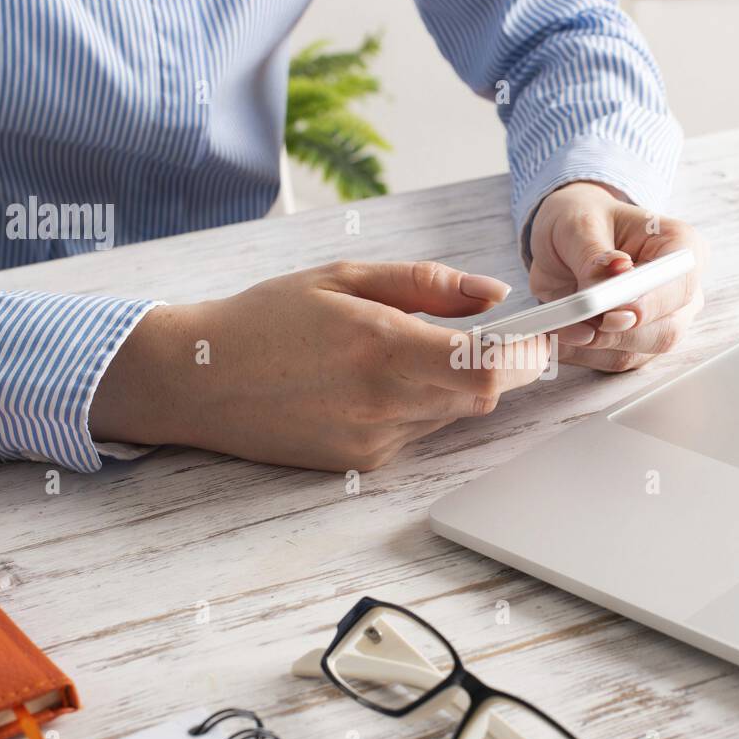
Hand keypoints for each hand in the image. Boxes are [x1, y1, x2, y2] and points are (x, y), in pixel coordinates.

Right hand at [90, 261, 548, 470]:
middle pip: (483, 397)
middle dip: (499, 367)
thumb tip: (495, 294)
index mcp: (382, 347)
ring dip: (453, 385)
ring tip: (401, 350)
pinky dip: (417, 406)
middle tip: (484, 336)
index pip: (490, 369)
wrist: (196, 379)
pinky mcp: (360, 463)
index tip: (542, 335)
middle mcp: (383, 403)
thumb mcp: (345, 275)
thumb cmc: (266, 317)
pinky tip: (370, 383)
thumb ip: (428, 284)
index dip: (530, 355)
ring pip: (452, 415)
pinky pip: (417, 432)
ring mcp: (372, 441)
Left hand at [528, 181, 705, 371]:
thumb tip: (609, 278)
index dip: (650, 304)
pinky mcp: (638, 344)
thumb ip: (593, 253)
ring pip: (638, 352)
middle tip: (573, 326)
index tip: (612, 315)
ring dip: (591, 347)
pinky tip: (559, 337)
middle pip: (666, 329)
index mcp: (680, 246)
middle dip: (614, 334)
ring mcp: (663, 320)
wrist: (568, 238)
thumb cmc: (583, 221)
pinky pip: (613, 361)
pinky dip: (582, 355)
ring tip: (556, 326)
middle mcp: (680, 288)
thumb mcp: (578, 223)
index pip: (681, 283)